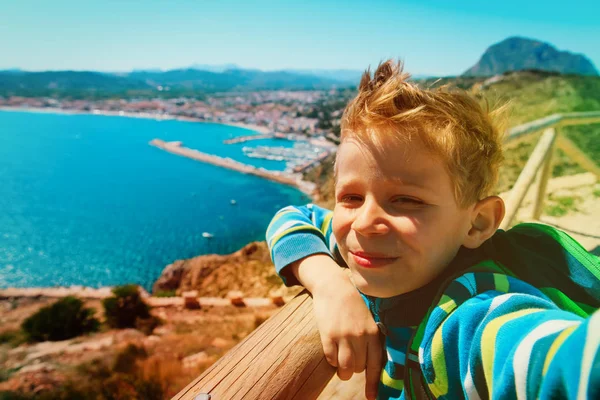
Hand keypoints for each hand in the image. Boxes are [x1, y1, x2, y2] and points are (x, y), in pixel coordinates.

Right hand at [291, 255, 382, 399]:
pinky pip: (330, 358)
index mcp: (373, 333)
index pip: (375, 364)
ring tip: (341, 363)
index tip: (370, 397)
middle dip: (354, 369)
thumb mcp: (367, 319)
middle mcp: (360, 336)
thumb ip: (370, 339)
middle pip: (358, 367)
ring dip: (342, 370)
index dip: (372, 383)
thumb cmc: (352, 304)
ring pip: (345, 367)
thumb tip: (370, 363)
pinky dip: (331, 360)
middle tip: (350, 360)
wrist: (333, 286)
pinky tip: (331, 351)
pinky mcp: (328, 335)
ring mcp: (343, 336)